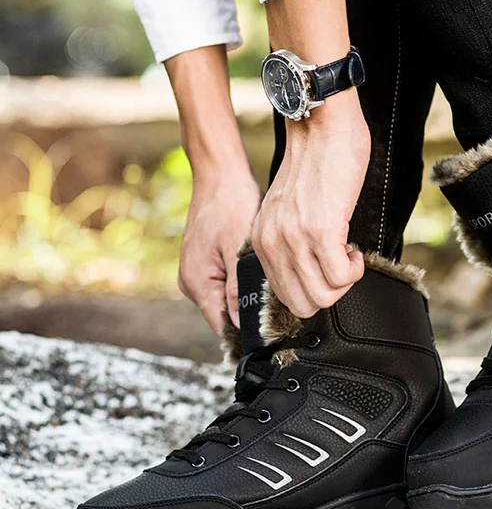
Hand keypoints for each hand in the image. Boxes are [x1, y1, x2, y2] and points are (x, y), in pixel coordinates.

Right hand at [179, 171, 261, 334]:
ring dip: (248, 294)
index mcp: (198, 283)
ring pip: (228, 299)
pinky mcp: (206, 263)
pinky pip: (226, 282)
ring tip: (271, 282)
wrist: (220, 175)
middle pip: (226, 314)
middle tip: (281, 304)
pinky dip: (243, 280)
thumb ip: (238, 288)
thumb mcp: (239, 248)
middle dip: (251, 311)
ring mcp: (198, 273)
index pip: (223, 327)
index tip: (273, 333)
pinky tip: (259, 268)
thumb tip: (242, 323)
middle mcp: (193, 282)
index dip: (249, 333)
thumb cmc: (230, 203)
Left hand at [252, 89, 368, 317]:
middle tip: (342, 270)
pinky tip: (355, 250)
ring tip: (349, 258)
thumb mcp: (288, 207)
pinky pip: (342, 276)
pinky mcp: (322, 230)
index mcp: (262, 238)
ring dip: (345, 283)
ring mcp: (295, 238)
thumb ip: (290, 238)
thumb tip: (311, 266)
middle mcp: (272, 242)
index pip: (282, 294)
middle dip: (330, 295)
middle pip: (302, 304)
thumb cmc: (315, 159)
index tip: (326, 271)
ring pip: (323, 295)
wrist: (321, 123)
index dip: (312, 290)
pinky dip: (355, 270)